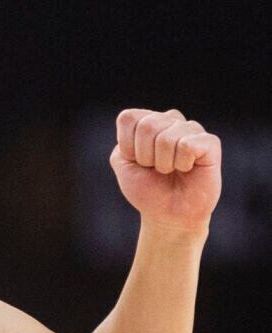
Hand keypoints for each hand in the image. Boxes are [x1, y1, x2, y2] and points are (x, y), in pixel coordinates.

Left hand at [110, 108, 220, 235]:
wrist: (169, 214)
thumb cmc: (148, 190)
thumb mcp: (124, 166)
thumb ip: (122, 142)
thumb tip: (144, 127)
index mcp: (148, 122)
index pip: (128, 118)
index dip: (127, 146)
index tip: (137, 162)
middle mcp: (171, 120)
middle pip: (147, 125)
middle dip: (145, 156)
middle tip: (156, 169)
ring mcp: (192, 129)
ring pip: (166, 138)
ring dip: (163, 164)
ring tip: (172, 170)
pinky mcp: (210, 142)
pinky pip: (187, 146)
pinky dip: (181, 164)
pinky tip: (188, 169)